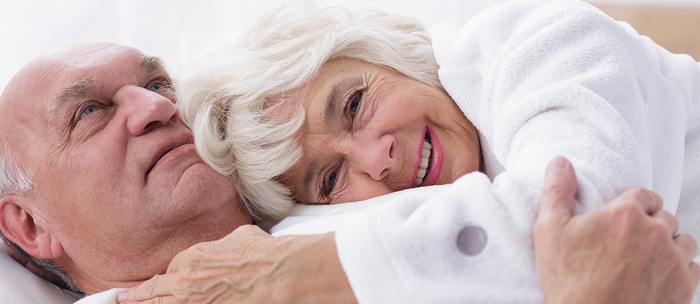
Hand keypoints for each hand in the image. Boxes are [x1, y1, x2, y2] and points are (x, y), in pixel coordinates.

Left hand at [118, 225, 355, 303]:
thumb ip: (221, 246)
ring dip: (143, 303)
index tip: (155, 283)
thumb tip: (223, 250)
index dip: (162, 280)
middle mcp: (185, 284)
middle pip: (152, 294)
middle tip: (118, 300)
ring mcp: (192, 302)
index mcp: (190, 260)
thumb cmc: (262, 255)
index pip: (167, 273)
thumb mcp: (237, 238)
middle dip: (135, 298)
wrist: (277, 274)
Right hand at [534, 157, 699, 303]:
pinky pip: (692, 267)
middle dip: (649, 225)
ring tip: (643, 259)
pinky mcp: (684, 286)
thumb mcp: (549, 232)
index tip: (620, 219)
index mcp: (625, 213)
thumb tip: (560, 162)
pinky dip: (678, 269)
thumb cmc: (568, 282)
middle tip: (626, 243)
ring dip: (668, 245)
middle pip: (664, 217)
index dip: (631, 205)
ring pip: (683, 241)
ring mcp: (674, 260)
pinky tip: (656, 277)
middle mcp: (656, 232)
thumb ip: (557, 192)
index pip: (643, 195)